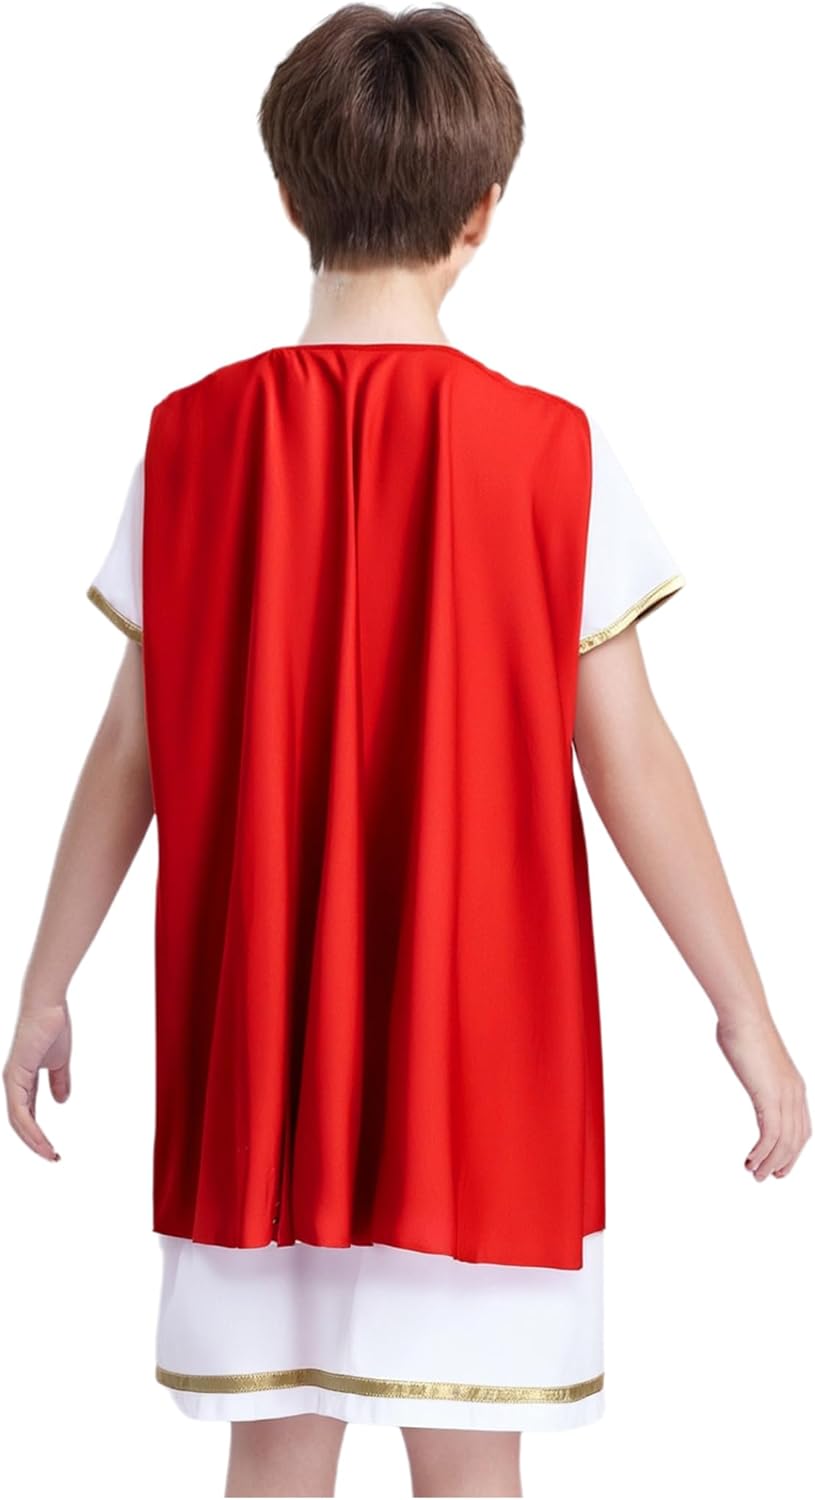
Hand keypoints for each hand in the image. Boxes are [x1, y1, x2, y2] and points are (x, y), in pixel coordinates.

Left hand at [3, 999, 70, 1161]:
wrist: (48, 1006)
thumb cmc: (52, 1027)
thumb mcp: (59, 1062)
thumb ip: (59, 1081)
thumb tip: (61, 1101)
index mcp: (22, 1080)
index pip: (26, 1115)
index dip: (38, 1134)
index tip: (54, 1149)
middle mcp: (13, 1083)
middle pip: (19, 1123)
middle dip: (35, 1143)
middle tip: (52, 1158)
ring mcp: (12, 1080)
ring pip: (18, 1121)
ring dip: (33, 1141)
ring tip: (49, 1154)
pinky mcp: (15, 1076)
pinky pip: (20, 1111)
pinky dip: (30, 1128)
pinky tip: (42, 1139)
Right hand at [715, 1013, 811, 1180]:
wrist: (744, 1015)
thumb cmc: (744, 1029)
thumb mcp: (756, 1058)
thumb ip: (758, 1071)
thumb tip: (750, 1068)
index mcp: (794, 1086)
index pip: (802, 1128)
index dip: (793, 1151)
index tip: (778, 1165)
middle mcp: (795, 1093)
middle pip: (796, 1139)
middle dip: (783, 1162)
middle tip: (766, 1177)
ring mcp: (784, 1095)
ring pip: (784, 1141)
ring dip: (769, 1162)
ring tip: (754, 1174)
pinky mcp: (770, 1095)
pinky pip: (771, 1134)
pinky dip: (762, 1152)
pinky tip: (750, 1159)